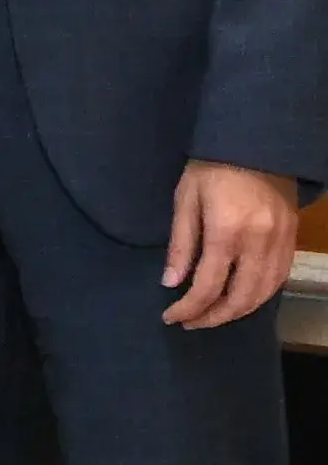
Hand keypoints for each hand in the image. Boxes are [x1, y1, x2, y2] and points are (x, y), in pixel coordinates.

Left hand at [161, 160, 299, 329]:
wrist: (258, 142)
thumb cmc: (211, 167)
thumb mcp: (185, 200)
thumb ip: (181, 244)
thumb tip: (171, 283)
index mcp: (227, 232)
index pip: (207, 286)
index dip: (188, 308)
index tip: (170, 316)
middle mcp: (259, 242)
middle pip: (240, 298)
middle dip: (214, 317)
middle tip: (191, 322)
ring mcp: (281, 241)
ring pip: (265, 292)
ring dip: (239, 311)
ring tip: (213, 315)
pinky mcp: (293, 237)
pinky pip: (279, 277)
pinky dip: (260, 294)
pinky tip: (242, 298)